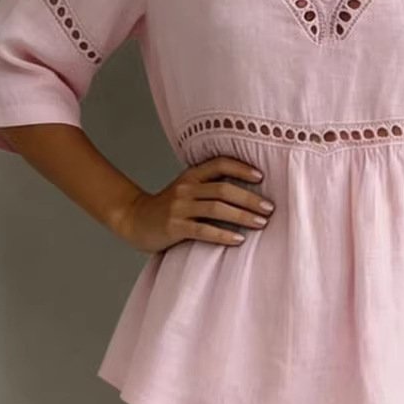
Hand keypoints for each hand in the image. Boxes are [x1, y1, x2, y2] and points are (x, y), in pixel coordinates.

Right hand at [110, 156, 274, 253]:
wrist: (133, 219)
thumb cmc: (168, 207)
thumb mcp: (187, 189)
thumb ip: (209, 187)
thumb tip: (248, 192)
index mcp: (191, 175)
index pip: (220, 163)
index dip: (241, 168)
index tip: (262, 177)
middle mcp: (186, 188)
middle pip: (224, 189)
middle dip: (250, 198)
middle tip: (270, 208)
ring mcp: (179, 207)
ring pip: (217, 208)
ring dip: (243, 216)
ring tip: (261, 223)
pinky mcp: (174, 227)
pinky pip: (203, 230)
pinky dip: (223, 235)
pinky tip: (239, 239)